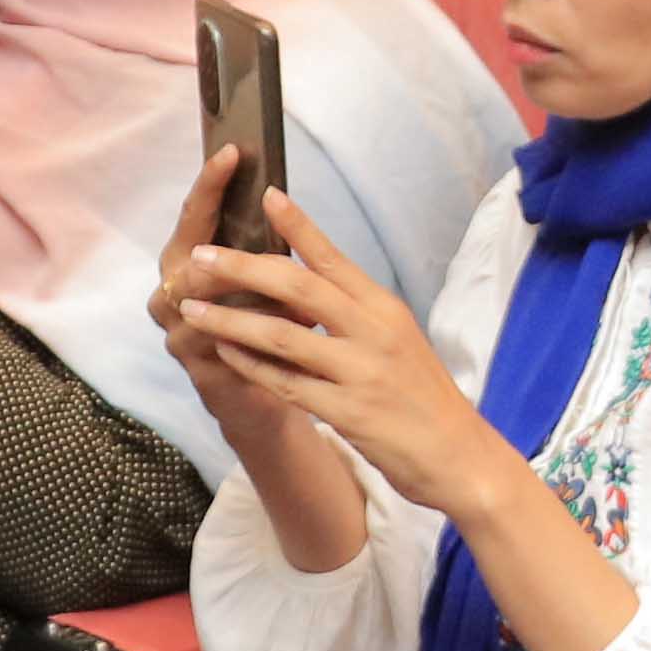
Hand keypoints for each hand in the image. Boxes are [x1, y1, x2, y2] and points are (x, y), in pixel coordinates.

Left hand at [154, 184, 513, 511]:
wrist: (460, 456)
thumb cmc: (425, 397)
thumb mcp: (399, 340)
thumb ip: (358, 314)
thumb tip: (310, 284)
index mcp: (385, 309)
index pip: (334, 258)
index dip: (299, 226)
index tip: (267, 195)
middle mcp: (374, 333)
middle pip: (299, 288)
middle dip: (243, 267)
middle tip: (200, 255)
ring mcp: (360, 373)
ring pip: (282, 336)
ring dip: (230, 320)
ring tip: (191, 308)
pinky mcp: (348, 413)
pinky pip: (286, 384)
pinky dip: (250, 366)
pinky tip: (223, 354)